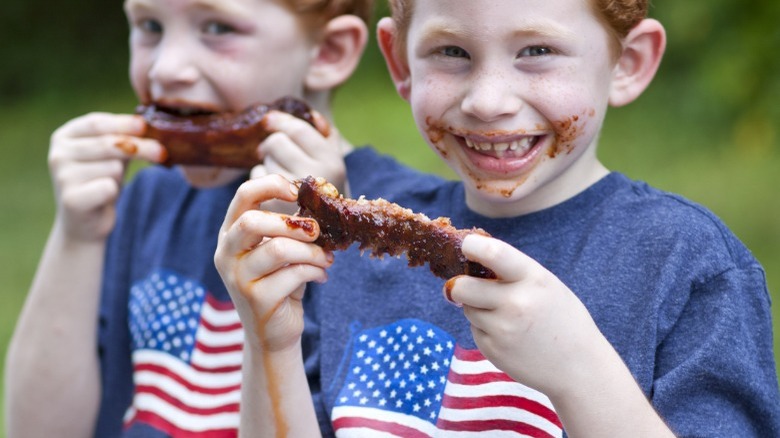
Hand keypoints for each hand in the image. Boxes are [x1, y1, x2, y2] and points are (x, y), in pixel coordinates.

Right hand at [48, 112, 163, 239]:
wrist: (83, 223)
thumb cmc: (98, 182)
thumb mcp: (110, 156)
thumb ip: (122, 139)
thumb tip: (149, 124)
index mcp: (64, 137)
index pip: (97, 123)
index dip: (123, 123)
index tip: (144, 125)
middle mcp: (58, 154)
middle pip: (110, 143)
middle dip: (140, 147)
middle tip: (161, 152)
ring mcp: (63, 177)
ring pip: (114, 166)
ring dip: (119, 177)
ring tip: (108, 184)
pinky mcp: (72, 199)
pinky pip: (110, 187)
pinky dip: (114, 192)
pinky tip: (104, 198)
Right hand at [214, 174, 333, 352]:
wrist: (273, 333)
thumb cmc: (280, 283)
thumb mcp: (281, 250)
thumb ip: (290, 227)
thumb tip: (320, 201)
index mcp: (230, 233)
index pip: (244, 196)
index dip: (272, 186)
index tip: (297, 192)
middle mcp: (226, 253)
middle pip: (253, 222)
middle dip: (292, 223)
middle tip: (316, 232)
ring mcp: (237, 278)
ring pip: (278, 249)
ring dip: (311, 251)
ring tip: (325, 259)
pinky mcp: (256, 299)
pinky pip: (293, 274)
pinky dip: (315, 271)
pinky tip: (321, 276)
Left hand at [248, 110, 346, 213]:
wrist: (323, 244)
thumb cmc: (328, 197)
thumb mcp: (335, 165)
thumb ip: (327, 137)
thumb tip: (312, 114)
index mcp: (333, 163)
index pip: (299, 131)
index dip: (281, 121)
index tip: (268, 118)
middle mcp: (316, 178)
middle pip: (277, 143)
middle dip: (271, 146)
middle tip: (272, 152)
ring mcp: (295, 195)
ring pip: (264, 161)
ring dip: (266, 165)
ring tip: (280, 179)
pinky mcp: (276, 210)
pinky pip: (256, 181)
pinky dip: (260, 184)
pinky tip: (272, 195)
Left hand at [444, 234, 605, 396]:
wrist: (579, 367)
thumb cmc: (562, 319)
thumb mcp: (546, 284)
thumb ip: (512, 271)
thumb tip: (470, 259)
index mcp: (532, 279)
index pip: (492, 252)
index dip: (471, 246)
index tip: (465, 246)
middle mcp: (515, 303)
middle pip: (462, 286)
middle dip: (458, 284)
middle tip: (464, 285)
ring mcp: (502, 329)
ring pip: (467, 308)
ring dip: (476, 307)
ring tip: (504, 315)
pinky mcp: (493, 350)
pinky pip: (475, 329)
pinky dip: (484, 328)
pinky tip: (508, 334)